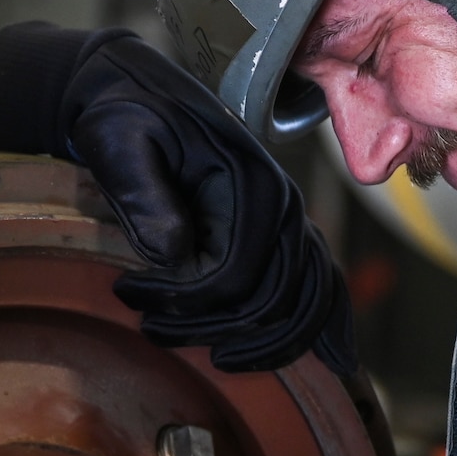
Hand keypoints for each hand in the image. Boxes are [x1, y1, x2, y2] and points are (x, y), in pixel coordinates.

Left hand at [0, 23, 354, 374]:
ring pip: (307, 304)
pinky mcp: (282, 235)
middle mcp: (284, 205)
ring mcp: (289, 221)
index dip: (186, 303)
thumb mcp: (119, 141)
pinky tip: (338, 364)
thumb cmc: (123, 115)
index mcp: (252, 183)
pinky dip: (328, 327)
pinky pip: (322, 288)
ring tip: (211, 357)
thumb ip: (143, 193)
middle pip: (274, 301)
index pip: (237, 277)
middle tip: (151, 328)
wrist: (133, 91)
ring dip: (263, 344)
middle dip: (213, 328)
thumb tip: (172, 255)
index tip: (128, 293)